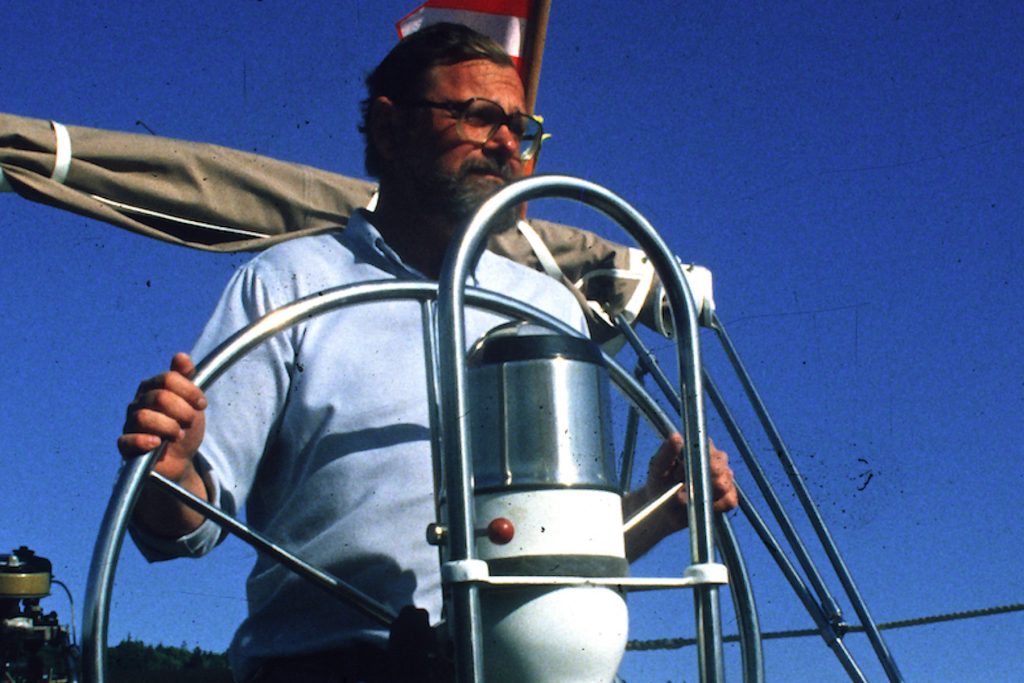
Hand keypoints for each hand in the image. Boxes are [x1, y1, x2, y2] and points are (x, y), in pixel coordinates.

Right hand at [118, 352, 206, 483]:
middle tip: (189, 422)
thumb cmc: (184, 427)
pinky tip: (157, 443)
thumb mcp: (192, 402)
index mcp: (153, 387)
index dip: (190, 392)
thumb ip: (187, 378)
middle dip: (183, 411)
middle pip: (159, 398)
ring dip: (168, 427)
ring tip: (178, 435)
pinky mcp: (126, 445)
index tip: (202, 405)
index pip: (169, 379)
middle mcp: (138, 402)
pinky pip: (126, 440)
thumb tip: (181, 356)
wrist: (180, 459)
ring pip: (143, 417)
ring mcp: (130, 423)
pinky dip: (143, 441)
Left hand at [645, 434, 737, 532]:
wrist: (664, 511)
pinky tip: (700, 506)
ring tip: (686, 497)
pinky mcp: (729, 497)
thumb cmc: (660, 484)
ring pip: (724, 484)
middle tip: (680, 488)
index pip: (706, 449)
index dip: (692, 463)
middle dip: (698, 481)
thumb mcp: (658, 468)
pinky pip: (729, 501)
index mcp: (700, 447)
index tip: (677, 475)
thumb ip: (666, 452)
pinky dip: (713, 506)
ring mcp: (725, 477)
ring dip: (703, 494)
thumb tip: (676, 436)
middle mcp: (717, 459)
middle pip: (718, 467)